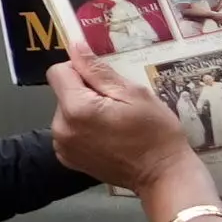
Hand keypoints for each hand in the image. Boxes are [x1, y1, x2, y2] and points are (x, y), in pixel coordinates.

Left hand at [41, 53, 206, 201]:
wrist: (163, 175)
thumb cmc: (155, 132)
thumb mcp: (133, 94)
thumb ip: (98, 70)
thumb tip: (75, 46)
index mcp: (76, 108)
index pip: (58, 72)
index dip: (80, 69)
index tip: (104, 79)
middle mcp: (60, 128)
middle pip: (63, 92)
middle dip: (86, 91)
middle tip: (118, 104)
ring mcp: (62, 146)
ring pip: (66, 111)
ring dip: (85, 110)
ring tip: (115, 121)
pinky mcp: (68, 159)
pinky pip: (69, 131)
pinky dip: (84, 128)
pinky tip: (108, 135)